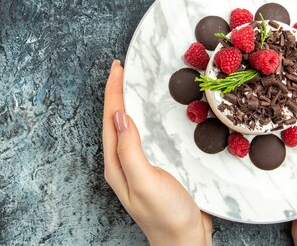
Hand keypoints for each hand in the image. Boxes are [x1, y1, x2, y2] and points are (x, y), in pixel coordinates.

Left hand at [103, 60, 212, 245]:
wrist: (186, 241)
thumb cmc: (166, 216)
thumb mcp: (145, 182)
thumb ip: (130, 150)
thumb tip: (119, 115)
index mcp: (116, 163)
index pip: (111, 118)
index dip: (113, 91)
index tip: (117, 68)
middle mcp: (123, 162)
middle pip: (116, 119)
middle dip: (117, 92)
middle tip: (122, 69)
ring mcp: (138, 164)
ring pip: (130, 126)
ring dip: (129, 102)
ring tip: (133, 83)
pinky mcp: (155, 166)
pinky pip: (145, 134)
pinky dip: (146, 116)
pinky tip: (152, 113)